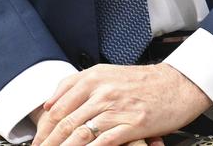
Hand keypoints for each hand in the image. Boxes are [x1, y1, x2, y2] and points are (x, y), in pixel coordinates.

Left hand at [31, 63, 210, 145]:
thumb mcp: (107, 73)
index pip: (58, 104)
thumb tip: (50, 102)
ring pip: (80, 132)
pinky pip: (104, 141)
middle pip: (65, 120)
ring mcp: (116, 107)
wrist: (176, 84)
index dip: (43, 126)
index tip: (36, 141)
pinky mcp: (132, 123)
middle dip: (48, 141)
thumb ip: (78, 85)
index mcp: (93, 77)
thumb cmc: (142, 82)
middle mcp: (101, 90)